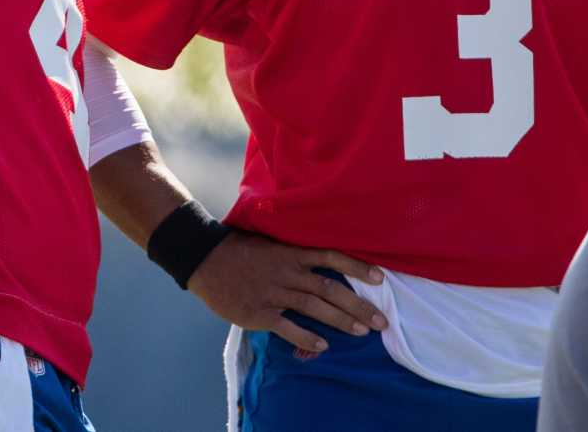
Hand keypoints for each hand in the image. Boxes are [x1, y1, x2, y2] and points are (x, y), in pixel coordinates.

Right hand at [186, 230, 387, 352]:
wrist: (206, 260)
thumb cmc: (239, 248)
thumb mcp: (269, 241)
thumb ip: (293, 251)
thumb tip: (319, 256)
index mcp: (291, 252)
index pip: (331, 257)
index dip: (356, 267)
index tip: (380, 277)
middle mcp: (287, 272)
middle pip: (330, 288)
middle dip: (358, 305)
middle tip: (381, 320)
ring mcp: (274, 293)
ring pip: (315, 308)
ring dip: (341, 321)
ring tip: (362, 332)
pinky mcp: (260, 313)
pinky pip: (288, 328)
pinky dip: (307, 338)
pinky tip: (323, 346)